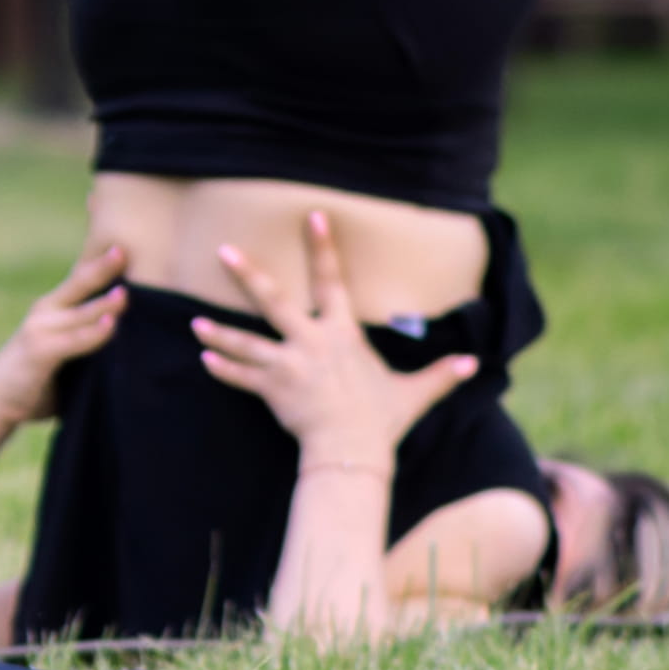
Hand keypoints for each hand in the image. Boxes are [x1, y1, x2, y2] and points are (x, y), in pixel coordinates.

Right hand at [0, 244, 132, 415]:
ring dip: (105, 303)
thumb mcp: (61, 352)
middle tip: (126, 249)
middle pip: (79, 283)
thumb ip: (85, 341)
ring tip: (126, 294)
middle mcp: (45, 311)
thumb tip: (133, 343)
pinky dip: (93, 334)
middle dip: (104, 266)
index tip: (126, 243)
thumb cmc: (36, 379)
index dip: (101, 260)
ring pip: (82, 312)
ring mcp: (40, 329)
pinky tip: (110, 326)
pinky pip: (74, 341)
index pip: (80, 278)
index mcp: (52, 308)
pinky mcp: (40, 351)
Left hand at [190, 211, 477, 467]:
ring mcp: (288, 365)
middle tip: (223, 251)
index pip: (332, 282)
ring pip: (246, 341)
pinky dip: (225, 369)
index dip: (323, 248)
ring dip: (219, 333)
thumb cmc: (382, 421)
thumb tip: (475, 365)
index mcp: (342, 335)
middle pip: (273, 301)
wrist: (353, 453)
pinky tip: (205, 359)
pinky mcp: (272, 389)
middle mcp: (311, 342)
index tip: (312, 216)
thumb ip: (440, 375)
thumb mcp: (413, 394)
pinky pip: (243, 377)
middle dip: (247, 275)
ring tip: (194, 323)